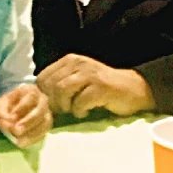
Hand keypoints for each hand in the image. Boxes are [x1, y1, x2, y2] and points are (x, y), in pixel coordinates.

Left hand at [0, 84, 51, 147]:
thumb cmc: (8, 105)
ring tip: (18, 139)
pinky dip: (33, 139)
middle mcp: (42, 100)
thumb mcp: (0, 105)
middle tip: (15, 130)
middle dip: (28, 122)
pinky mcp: (46, 125)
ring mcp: (47, 113)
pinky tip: (22, 143)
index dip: (22, 108)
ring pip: (45, 122)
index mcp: (30, 91)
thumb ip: (1, 112)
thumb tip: (8, 123)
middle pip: (40, 111)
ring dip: (31, 132)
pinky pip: (44, 133)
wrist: (15, 109)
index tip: (11, 117)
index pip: (31, 97)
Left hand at [36, 54, 154, 119]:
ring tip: (74, 110)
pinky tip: (85, 112)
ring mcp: (90, 74)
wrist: (132, 89)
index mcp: (70, 60)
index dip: (44, 93)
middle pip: (52, 84)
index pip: (43, 76)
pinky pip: (80, 102)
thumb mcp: (78, 80)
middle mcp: (79, 63)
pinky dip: (80, 111)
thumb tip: (40, 98)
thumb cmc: (101, 88)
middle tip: (64, 110)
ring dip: (66, 106)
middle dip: (54, 102)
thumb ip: (61, 83)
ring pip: (63, 90)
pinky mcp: (101, 87)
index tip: (53, 104)